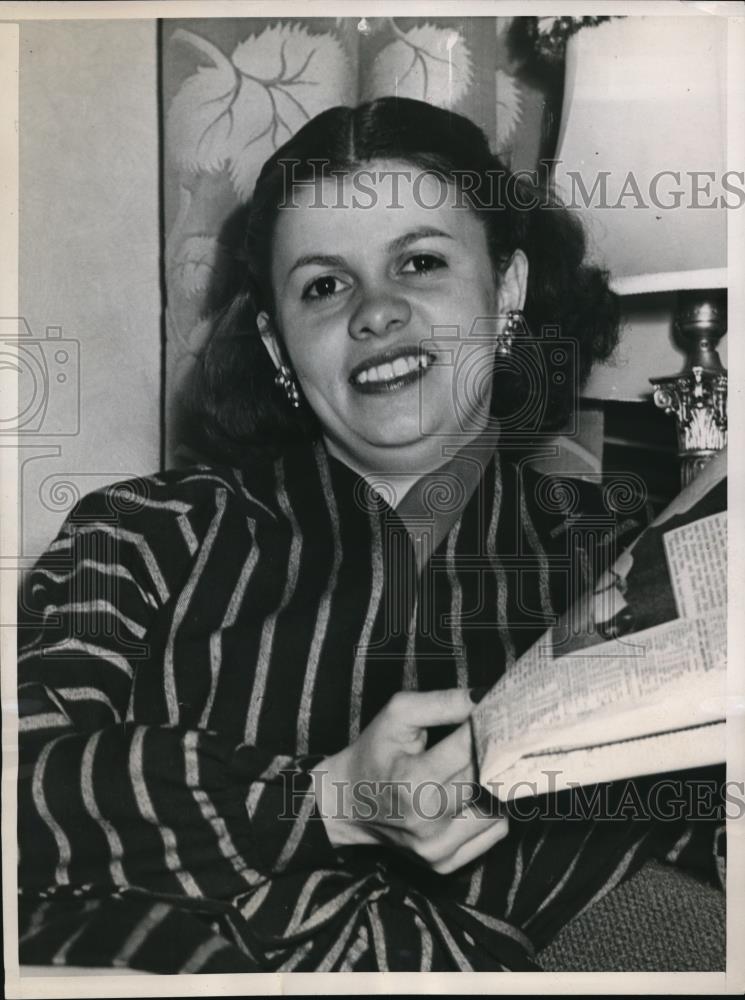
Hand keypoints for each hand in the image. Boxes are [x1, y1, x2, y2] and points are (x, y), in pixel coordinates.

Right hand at [312, 689, 507, 874]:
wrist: (348, 803)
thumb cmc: (375, 752)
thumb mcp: (398, 714)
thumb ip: (442, 702)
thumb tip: (485, 698)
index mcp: (413, 781)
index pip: (470, 749)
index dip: (485, 728)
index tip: (494, 714)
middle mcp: (427, 820)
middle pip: (485, 779)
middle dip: (493, 753)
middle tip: (493, 735)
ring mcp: (437, 847)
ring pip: (497, 808)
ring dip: (493, 784)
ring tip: (478, 766)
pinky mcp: (444, 863)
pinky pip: (493, 832)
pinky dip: (490, 810)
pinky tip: (471, 794)